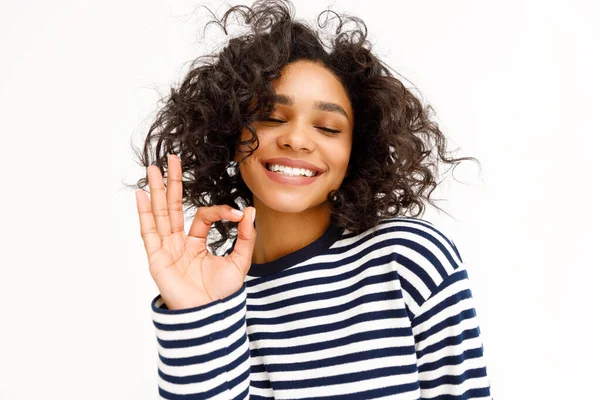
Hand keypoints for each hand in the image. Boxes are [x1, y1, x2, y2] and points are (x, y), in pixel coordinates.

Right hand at [135, 154, 255, 309]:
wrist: (210, 316)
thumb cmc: (222, 294)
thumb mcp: (239, 261)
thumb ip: (246, 237)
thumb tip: (250, 211)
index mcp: (196, 243)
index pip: (204, 216)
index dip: (220, 211)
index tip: (238, 214)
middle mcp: (179, 243)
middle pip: (173, 207)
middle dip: (173, 183)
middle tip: (173, 158)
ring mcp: (166, 249)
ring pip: (160, 214)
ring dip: (157, 191)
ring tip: (154, 168)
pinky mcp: (157, 258)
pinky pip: (149, 233)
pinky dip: (145, 214)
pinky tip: (143, 195)